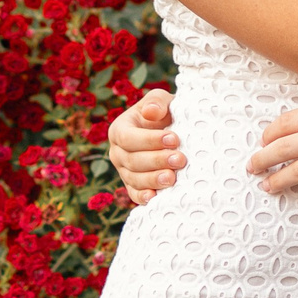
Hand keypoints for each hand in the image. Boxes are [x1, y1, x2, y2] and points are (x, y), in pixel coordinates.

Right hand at [107, 88, 182, 205]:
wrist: (172, 131)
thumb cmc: (165, 113)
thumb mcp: (161, 100)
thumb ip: (156, 101)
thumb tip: (150, 112)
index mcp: (119, 130)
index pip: (127, 137)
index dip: (149, 140)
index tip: (174, 139)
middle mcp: (117, 152)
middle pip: (132, 160)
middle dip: (156, 161)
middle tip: (180, 159)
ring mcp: (124, 172)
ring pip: (134, 179)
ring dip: (153, 180)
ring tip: (173, 178)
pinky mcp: (133, 187)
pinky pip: (134, 195)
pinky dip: (143, 197)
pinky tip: (156, 197)